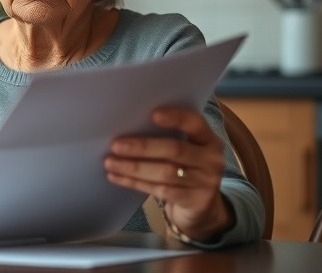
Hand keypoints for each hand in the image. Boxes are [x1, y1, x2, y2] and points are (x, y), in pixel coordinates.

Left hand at [104, 106, 233, 241]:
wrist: (202, 207)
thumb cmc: (184, 169)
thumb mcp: (184, 151)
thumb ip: (166, 138)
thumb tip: (126, 126)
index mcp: (208, 139)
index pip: (195, 123)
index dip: (175, 118)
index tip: (152, 114)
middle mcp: (211, 159)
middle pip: (175, 150)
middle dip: (143, 147)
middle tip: (116, 145)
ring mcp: (205, 182)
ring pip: (165, 172)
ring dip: (134, 167)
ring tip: (110, 162)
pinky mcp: (194, 201)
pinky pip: (160, 190)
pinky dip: (134, 183)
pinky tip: (116, 177)